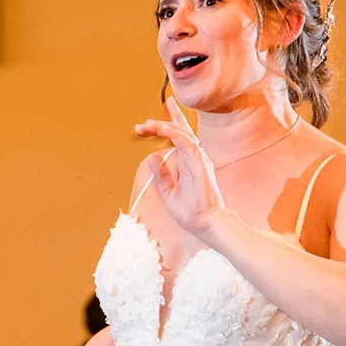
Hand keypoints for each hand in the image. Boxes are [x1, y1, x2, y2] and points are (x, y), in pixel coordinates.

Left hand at [134, 96, 224, 235]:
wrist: (203, 223)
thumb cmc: (190, 210)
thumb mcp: (168, 191)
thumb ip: (161, 174)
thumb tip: (152, 158)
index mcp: (187, 161)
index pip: (177, 138)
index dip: (166, 125)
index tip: (146, 123)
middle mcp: (194, 157)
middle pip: (180, 131)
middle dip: (162, 122)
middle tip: (142, 123)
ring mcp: (198, 159)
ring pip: (182, 134)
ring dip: (165, 126)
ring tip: (148, 124)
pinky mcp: (200, 164)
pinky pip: (188, 144)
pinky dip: (175, 134)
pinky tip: (163, 129)